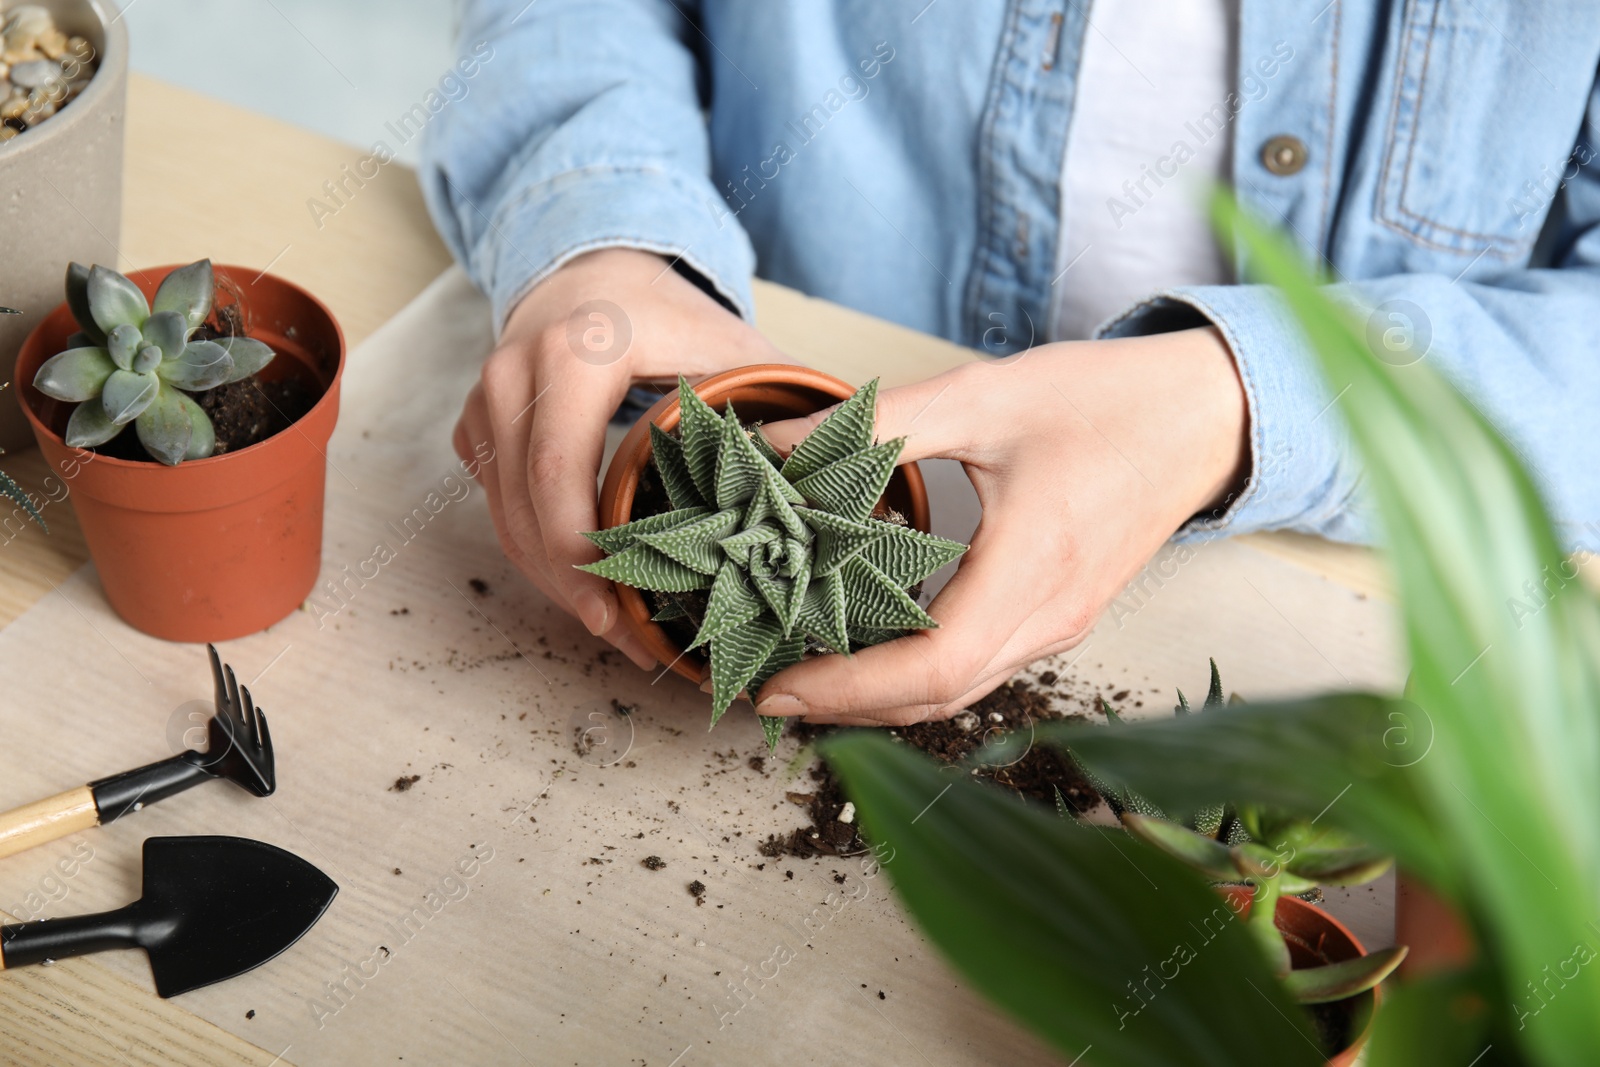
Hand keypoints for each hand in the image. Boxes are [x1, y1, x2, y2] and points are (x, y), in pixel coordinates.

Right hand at [453, 248, 787, 667]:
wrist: (590, 266)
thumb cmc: (666, 311)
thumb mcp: (728, 340)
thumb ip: (776, 400)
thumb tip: (832, 474)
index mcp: (577, 350)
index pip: (558, 470)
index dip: (581, 552)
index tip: (623, 607)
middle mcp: (515, 374)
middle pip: (525, 509)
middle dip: (572, 587)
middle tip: (625, 638)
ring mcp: (486, 403)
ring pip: (504, 518)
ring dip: (553, 582)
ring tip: (614, 627)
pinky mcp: (476, 428)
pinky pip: (498, 507)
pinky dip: (538, 553)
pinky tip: (587, 585)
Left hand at [753, 328, 1249, 724]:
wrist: (1205, 414)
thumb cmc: (1105, 400)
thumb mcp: (984, 396)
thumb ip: (878, 424)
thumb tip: (776, 441)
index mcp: (1032, 569)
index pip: (931, 667)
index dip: (848, 690)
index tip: (779, 687)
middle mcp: (1050, 617)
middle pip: (936, 697)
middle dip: (847, 706)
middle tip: (769, 687)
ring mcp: (1060, 625)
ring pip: (958, 691)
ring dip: (881, 698)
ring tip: (808, 674)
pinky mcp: (1061, 616)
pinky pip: (980, 667)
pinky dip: (918, 675)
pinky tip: (872, 648)